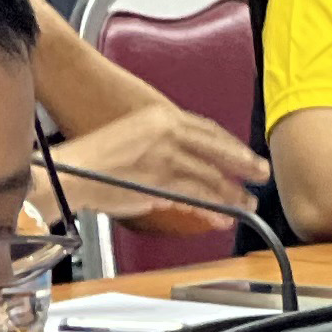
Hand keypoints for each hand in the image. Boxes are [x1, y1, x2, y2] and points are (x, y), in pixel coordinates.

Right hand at [49, 102, 267, 233]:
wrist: (70, 172)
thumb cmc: (94, 160)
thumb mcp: (134, 138)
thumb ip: (163, 149)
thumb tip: (183, 168)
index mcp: (160, 116)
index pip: (207, 128)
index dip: (230, 144)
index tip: (244, 154)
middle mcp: (166, 132)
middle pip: (217, 149)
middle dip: (243, 164)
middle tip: (260, 174)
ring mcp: (165, 157)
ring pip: (211, 176)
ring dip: (232, 193)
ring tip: (246, 204)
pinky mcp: (161, 182)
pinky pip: (196, 197)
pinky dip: (213, 208)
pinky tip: (223, 216)